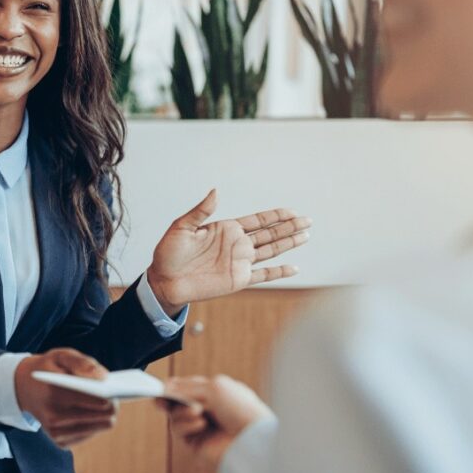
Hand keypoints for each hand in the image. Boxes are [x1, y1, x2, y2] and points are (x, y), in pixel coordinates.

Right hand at [14, 348, 118, 447]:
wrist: (22, 388)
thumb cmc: (48, 368)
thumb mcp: (61, 355)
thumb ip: (82, 362)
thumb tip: (104, 377)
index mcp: (55, 393)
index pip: (97, 401)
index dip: (111, 395)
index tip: (116, 388)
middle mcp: (54, 417)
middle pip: (103, 417)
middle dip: (112, 405)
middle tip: (114, 393)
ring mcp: (56, 432)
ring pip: (100, 427)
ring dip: (104, 414)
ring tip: (104, 400)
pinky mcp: (60, 442)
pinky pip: (91, 434)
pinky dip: (94, 422)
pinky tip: (90, 411)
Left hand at [147, 189, 310, 310]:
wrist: (164, 281)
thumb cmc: (168, 253)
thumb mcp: (181, 227)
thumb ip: (200, 211)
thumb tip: (216, 191)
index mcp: (225, 229)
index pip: (257, 220)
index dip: (275, 215)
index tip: (292, 211)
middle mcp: (236, 245)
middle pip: (269, 234)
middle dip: (289, 227)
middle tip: (308, 220)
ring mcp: (239, 262)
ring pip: (271, 251)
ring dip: (288, 244)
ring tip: (306, 235)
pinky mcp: (238, 280)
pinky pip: (263, 275)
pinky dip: (279, 272)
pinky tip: (294, 268)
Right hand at [159, 375, 273, 466]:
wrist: (253, 440)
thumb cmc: (242, 409)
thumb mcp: (213, 387)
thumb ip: (185, 387)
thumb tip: (163, 388)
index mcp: (215, 391)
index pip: (186, 386)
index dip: (172, 386)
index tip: (161, 386)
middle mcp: (207, 408)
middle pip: (176, 401)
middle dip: (168, 399)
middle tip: (162, 399)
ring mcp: (201, 426)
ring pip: (174, 415)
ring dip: (181, 411)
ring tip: (197, 411)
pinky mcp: (195, 442)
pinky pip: (178, 430)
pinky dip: (185, 424)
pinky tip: (201, 423)